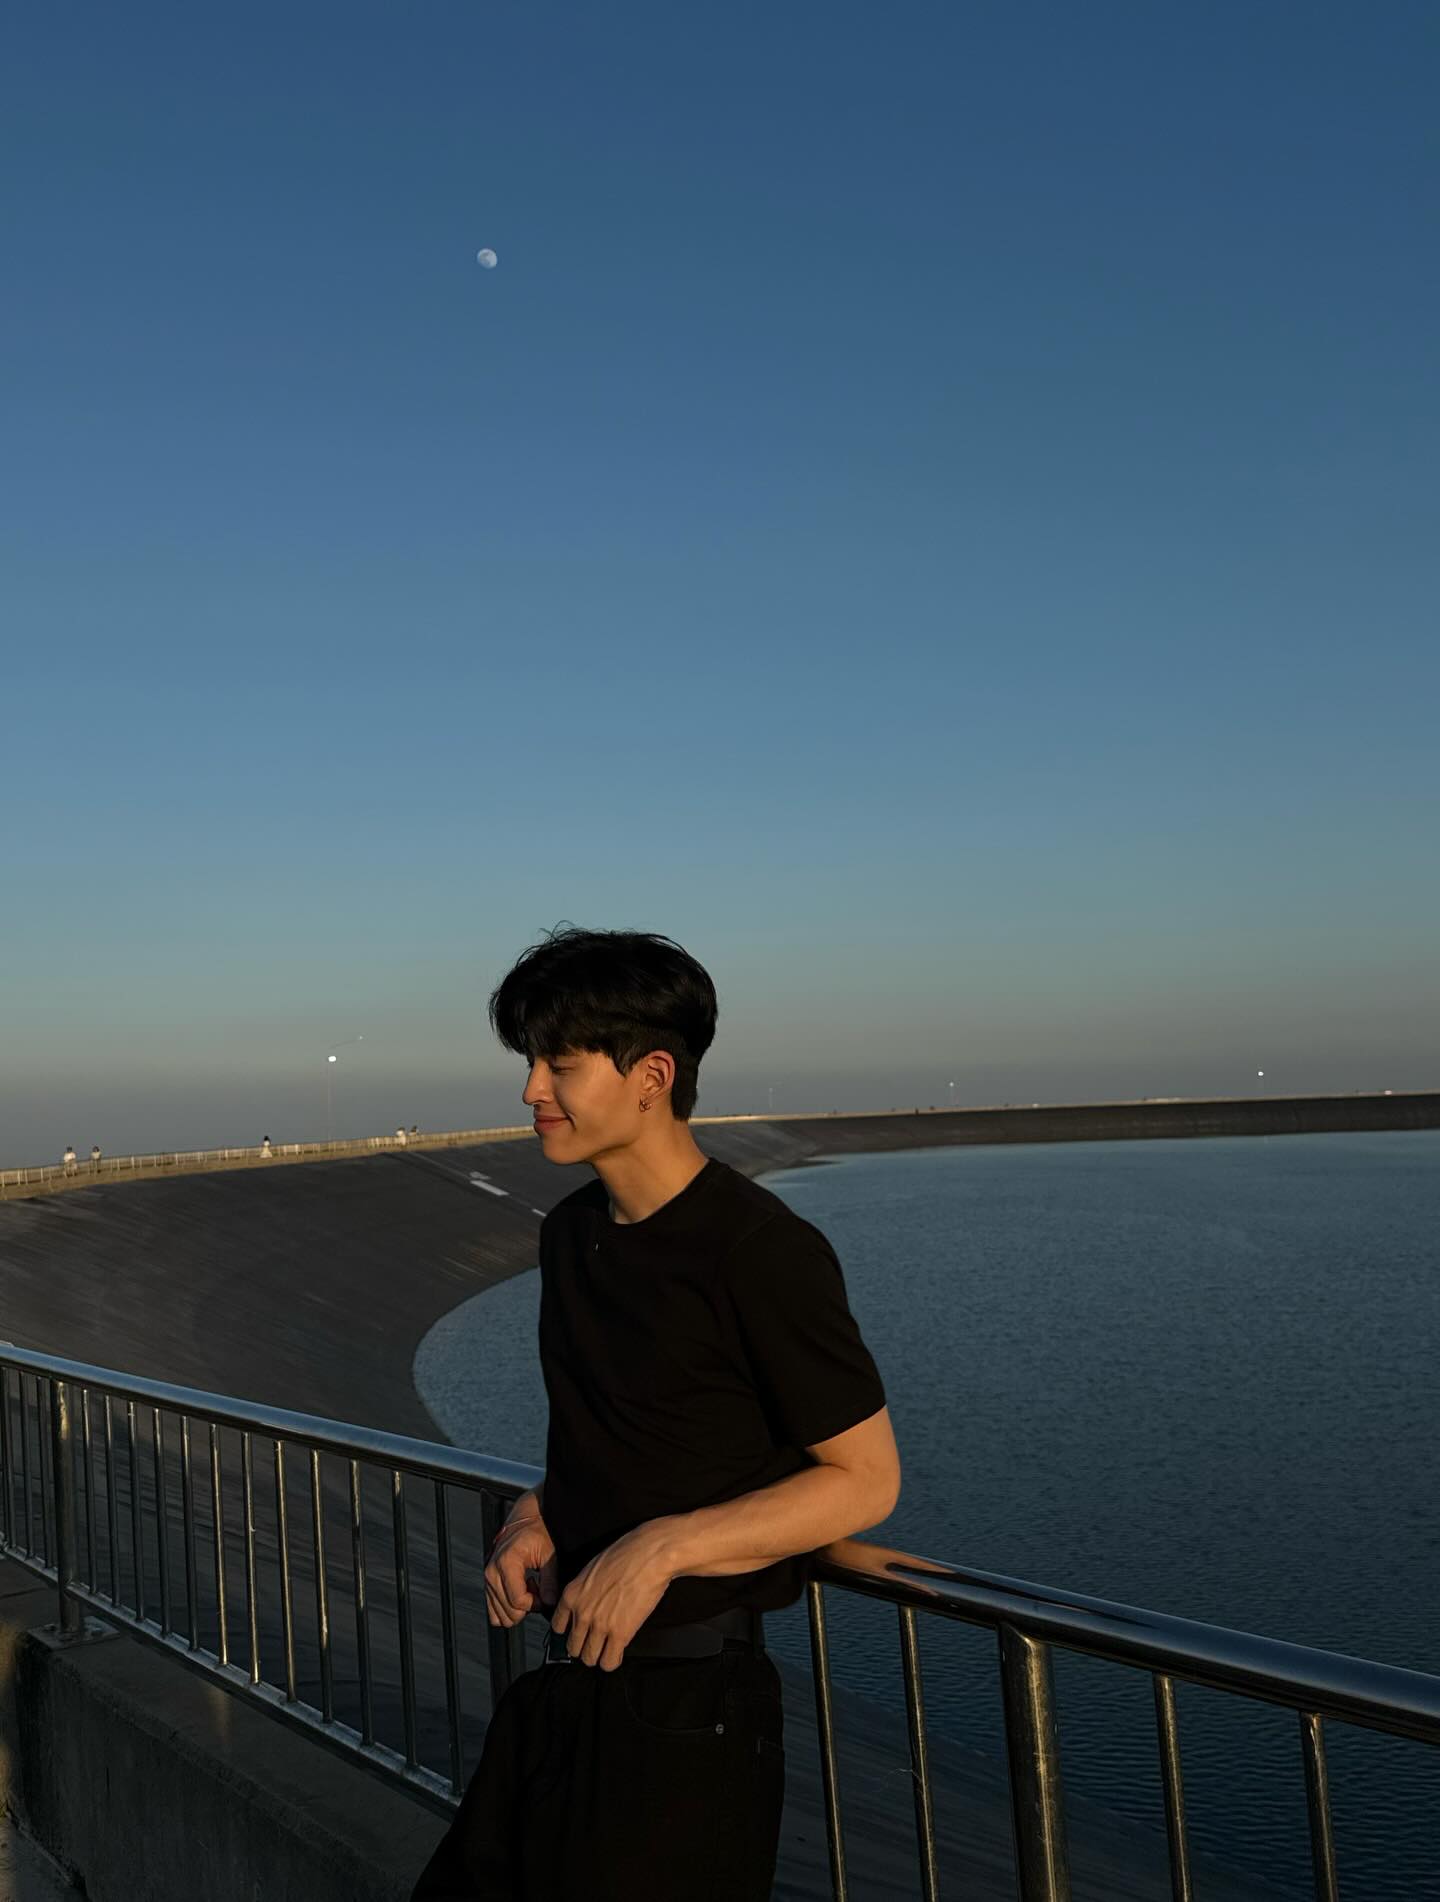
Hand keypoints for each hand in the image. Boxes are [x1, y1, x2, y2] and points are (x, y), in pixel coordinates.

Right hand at [485, 1503, 557, 1627]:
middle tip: (539, 1591)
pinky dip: (507, 1607)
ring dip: (517, 1608)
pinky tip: (519, 1591)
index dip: (535, 1605)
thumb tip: (550, 1603)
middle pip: (508, 1611)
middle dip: (527, 1608)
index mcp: (506, 1562)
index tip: (546, 1597)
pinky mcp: (487, 1582)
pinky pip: (493, 1609)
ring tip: (529, 1589)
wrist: (524, 1520)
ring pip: (499, 1614)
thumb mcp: (549, 1554)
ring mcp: (487, 1578)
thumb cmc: (537, 1532)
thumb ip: (550, 1581)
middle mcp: (492, 1571)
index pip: (518, 1601)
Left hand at [549, 1521, 674, 1670]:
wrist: (649, 1554)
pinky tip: (618, 1652)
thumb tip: (586, 1604)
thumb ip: (584, 1591)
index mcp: (572, 1594)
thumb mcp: (592, 1568)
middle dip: (584, 1647)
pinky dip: (613, 1660)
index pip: (558, 1627)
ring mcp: (600, 1625)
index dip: (569, 1632)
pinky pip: (609, 1662)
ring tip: (607, 1649)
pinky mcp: (621, 1634)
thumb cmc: (625, 1554)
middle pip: (573, 1648)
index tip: (578, 1632)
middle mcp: (582, 1613)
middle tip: (594, 1642)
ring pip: (589, 1658)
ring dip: (598, 1656)